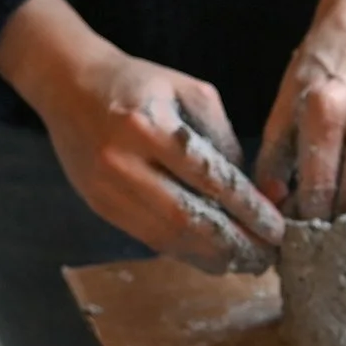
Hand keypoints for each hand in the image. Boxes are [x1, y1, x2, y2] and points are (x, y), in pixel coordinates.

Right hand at [0, 0, 281, 272]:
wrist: (67, 83)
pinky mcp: (98, 205)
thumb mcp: (190, 93)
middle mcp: (122, 161)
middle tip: (268, 257)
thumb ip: (227, 141)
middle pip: (189, 218)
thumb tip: (262, 193)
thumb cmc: (139, 84)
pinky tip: (214, 257)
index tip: (278, 229)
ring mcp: (106, 188)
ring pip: (168, 237)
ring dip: (213, 256)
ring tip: (247, 262)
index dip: (248, 209)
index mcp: (148, 126)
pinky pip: (149, 238)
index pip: (210, 178)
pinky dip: (186, 252)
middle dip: (235, 244)